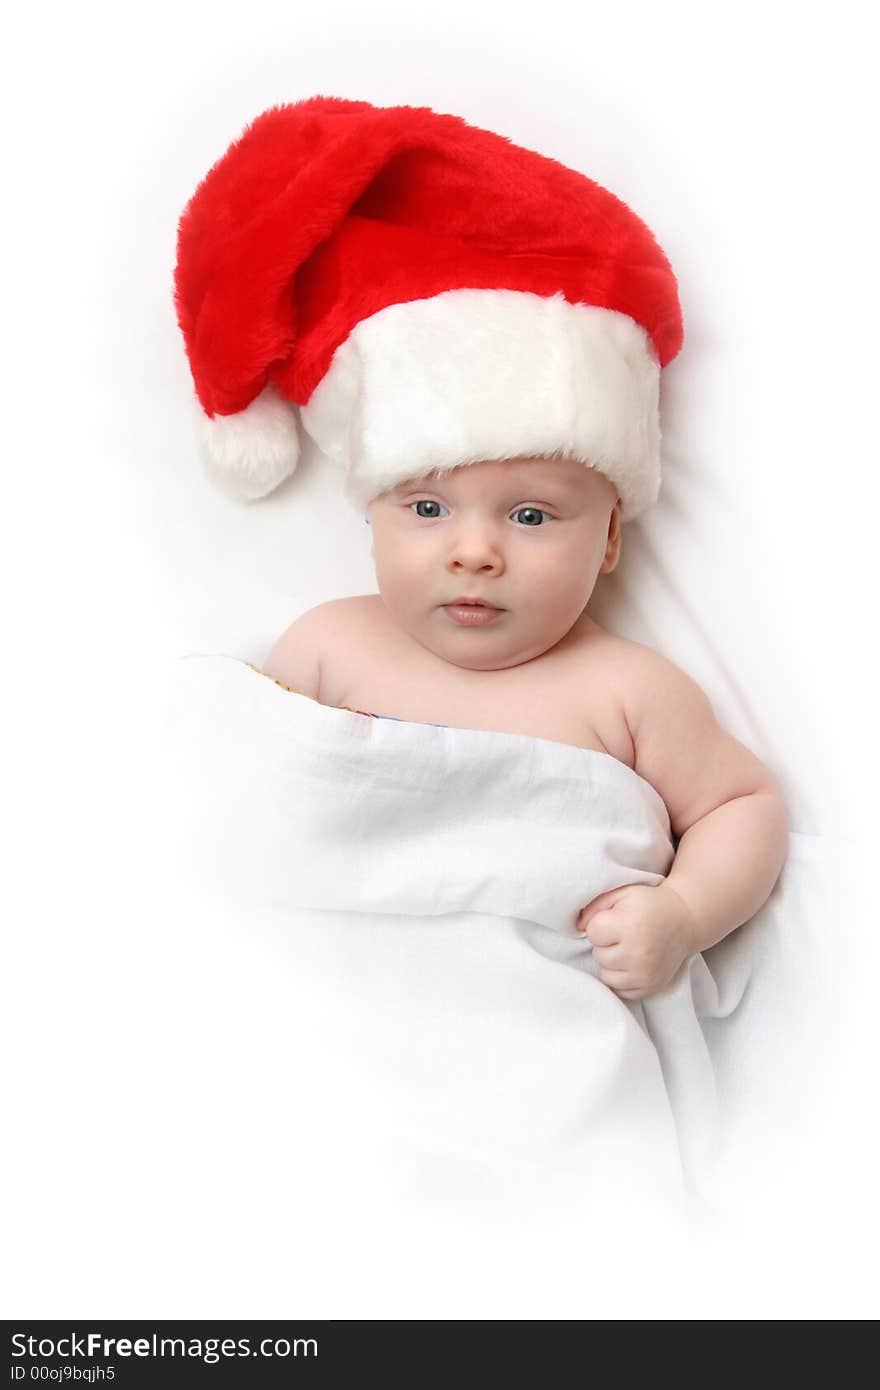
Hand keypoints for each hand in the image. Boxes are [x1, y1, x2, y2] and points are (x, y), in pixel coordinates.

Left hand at [575, 882, 698, 1001]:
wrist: (684, 920)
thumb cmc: (648, 903)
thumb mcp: (622, 893)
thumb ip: (594, 906)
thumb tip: (577, 927)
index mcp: (630, 926)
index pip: (593, 933)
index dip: (601, 924)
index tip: (615, 919)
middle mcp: (639, 954)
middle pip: (599, 955)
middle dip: (606, 944)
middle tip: (624, 933)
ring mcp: (646, 974)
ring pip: (606, 975)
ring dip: (612, 962)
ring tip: (628, 948)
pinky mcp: (651, 987)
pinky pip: (620, 990)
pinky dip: (622, 978)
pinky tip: (633, 962)